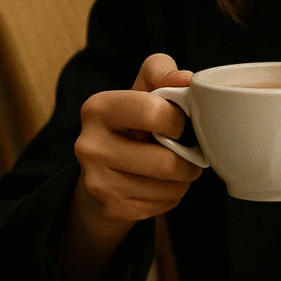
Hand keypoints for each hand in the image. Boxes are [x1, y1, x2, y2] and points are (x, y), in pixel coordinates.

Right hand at [73, 52, 203, 229]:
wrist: (104, 167)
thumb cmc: (133, 119)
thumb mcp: (144, 87)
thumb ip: (164, 73)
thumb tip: (187, 78)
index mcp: (98, 108)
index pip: (153, 113)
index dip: (178, 120)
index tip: (179, 123)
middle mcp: (89, 145)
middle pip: (165, 161)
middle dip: (190, 159)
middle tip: (191, 152)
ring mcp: (97, 181)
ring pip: (167, 186)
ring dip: (184, 178)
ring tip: (178, 167)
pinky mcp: (110, 208)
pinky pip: (161, 205)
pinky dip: (173, 195)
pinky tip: (163, 184)